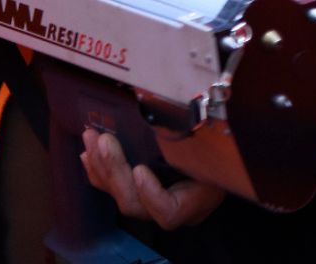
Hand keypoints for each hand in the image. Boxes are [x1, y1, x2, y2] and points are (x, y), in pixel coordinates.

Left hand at [78, 129, 224, 229]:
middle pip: (137, 204)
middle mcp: (174, 205)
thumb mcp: (221, 140)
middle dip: (116, 172)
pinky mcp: (139, 190)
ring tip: (92, 138)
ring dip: (103, 167)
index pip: (169, 211)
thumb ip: (206, 133)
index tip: (141, 170)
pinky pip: (114, 188)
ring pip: (121, 196)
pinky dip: (98, 171)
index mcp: (197, 197)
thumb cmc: (226, 143)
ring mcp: (154, 201)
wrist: (225, 151)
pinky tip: (89, 152)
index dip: (152, 196)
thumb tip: (195, 103)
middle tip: (105, 141)